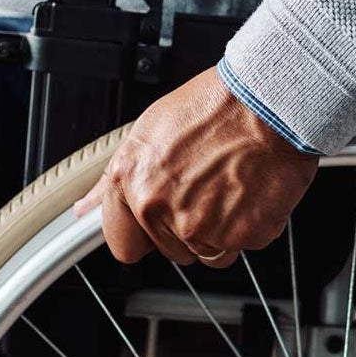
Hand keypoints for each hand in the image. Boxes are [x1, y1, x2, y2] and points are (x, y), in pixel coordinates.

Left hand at [74, 67, 318, 267]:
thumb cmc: (215, 107)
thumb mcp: (148, 131)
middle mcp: (164, 210)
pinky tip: (247, 193)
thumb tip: (85, 207)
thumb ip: (112, 181)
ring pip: (206, 254)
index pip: (123, 244)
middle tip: (204, 187)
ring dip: (217, 231)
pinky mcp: (242, 236)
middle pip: (170, 249)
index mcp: (134, 184)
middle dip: (184, 226)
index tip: (152, 225)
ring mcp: (204, 228)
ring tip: (227, 187)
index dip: (140, 233)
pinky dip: (247, 228)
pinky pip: (241, 247)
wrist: (270, 102)